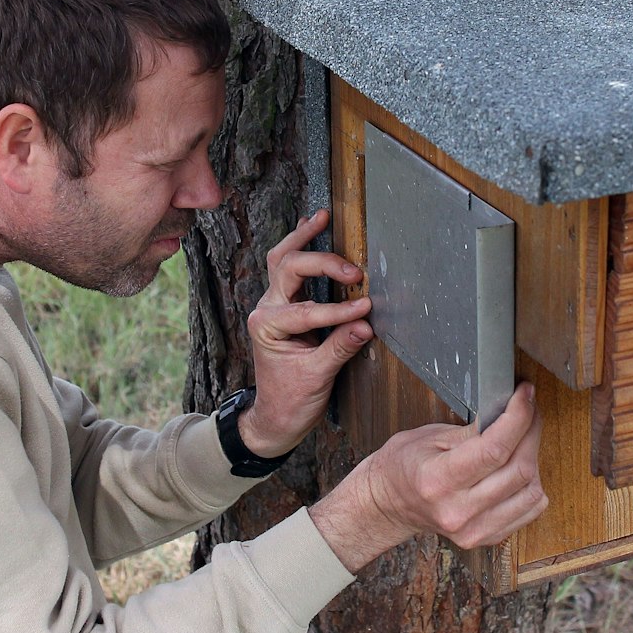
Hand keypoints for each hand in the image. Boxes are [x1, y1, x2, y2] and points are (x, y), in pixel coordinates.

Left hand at [242, 209, 374, 456]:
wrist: (276, 416)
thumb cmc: (291, 399)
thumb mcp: (317, 378)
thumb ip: (340, 349)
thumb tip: (365, 324)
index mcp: (267, 327)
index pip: (306, 311)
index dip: (338, 311)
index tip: (366, 309)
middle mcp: (265, 309)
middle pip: (288, 269)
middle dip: (322, 265)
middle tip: (354, 272)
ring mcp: (273, 303)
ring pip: (282, 259)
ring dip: (302, 237)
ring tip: (322, 217)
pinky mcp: (283, 303)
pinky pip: (286, 266)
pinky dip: (299, 245)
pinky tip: (312, 226)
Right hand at [308, 383, 546, 572]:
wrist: (388, 504)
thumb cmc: (405, 465)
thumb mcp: (431, 436)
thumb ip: (474, 430)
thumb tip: (512, 411)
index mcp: (437, 480)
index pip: (494, 449)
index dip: (518, 417)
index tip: (525, 394)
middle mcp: (457, 511)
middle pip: (518, 469)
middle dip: (531, 431)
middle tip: (528, 410)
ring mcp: (473, 530)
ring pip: (531, 491)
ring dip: (533, 458)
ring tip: (521, 440)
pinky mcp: (486, 538)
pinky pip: (530, 510)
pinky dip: (532, 485)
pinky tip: (518, 469)